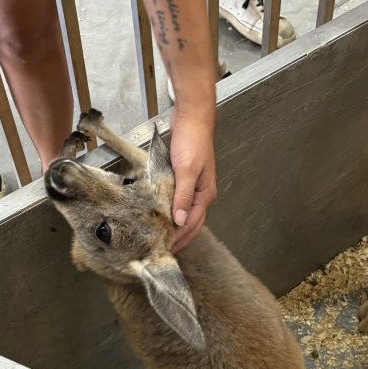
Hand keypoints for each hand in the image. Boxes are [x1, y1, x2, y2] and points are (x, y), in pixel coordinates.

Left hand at [169, 109, 216, 250]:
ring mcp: (194, 185)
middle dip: (180, 237)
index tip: (166, 250)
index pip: (192, 223)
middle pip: (191, 222)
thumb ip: (183, 196)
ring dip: (175, 225)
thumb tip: (179, 221)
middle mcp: (201, 193)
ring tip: (162, 237)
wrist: (192, 118)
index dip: (180, 238)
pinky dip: (172, 210)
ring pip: (185, 212)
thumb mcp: (187, 170)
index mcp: (205, 194)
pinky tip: (162, 214)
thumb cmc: (192, 141)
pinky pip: (179, 200)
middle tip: (164, 250)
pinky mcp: (185, 177)